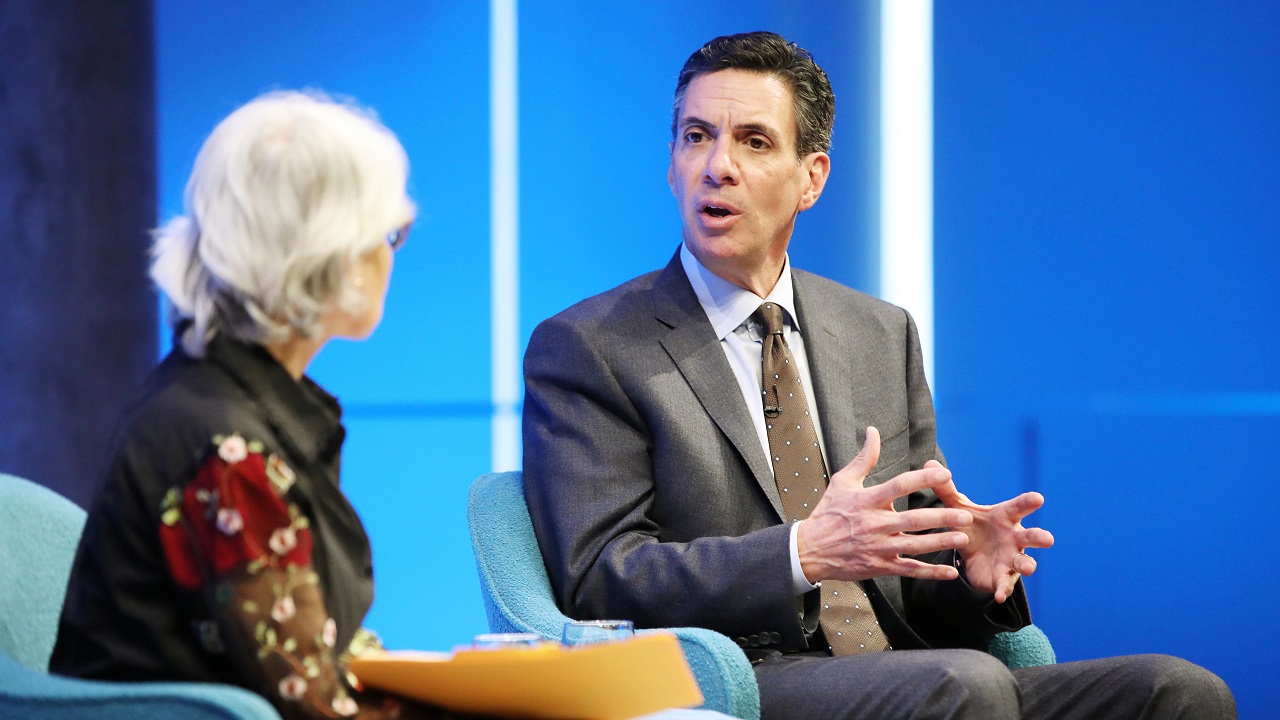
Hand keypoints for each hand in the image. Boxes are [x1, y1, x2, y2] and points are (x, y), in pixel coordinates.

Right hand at [797, 427, 973, 583]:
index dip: (923, 479)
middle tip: (965, 515)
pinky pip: (909, 569)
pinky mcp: (880, 566)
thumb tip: (873, 432)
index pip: (899, 486)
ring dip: (941, 542)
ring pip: (916, 546)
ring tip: (963, 538)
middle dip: (942, 518)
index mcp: (868, 500)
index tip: (945, 474)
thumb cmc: (827, 513)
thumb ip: (863, 458)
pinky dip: (930, 572)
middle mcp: (876, 524)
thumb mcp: (842, 481)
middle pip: (914, 519)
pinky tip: (949, 572)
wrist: (809, 550)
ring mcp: (879, 547)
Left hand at [928, 460, 1054, 602]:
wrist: (972, 555)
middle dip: (1038, 537)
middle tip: (1047, 539)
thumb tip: (929, 462)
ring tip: (1027, 567)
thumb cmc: (973, 525)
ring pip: (1025, 562)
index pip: (1018, 507)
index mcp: (1005, 517)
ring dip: (1027, 564)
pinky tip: (999, 596)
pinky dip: (1003, 590)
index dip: (1028, 503)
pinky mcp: (1003, 577)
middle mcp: (1015, 538)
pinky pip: (1005, 585)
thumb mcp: (958, 508)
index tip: (1038, 498)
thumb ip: (946, 489)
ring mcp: (1012, 559)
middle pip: (1031, 536)